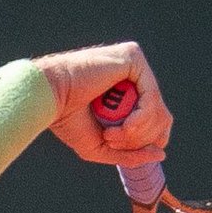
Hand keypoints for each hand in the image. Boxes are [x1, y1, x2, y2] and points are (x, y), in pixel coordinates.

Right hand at [34, 41, 172, 167]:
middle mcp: (134, 76)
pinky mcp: (133, 57)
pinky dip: (141, 117)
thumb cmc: (67, 121)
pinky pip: (152, 95)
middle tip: (111, 139)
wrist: (50, 99)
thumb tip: (161, 155)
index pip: (157, 120)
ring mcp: (134, 64)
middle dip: (140, 139)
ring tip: (112, 134)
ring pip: (159, 109)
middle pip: (161, 117)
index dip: (147, 141)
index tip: (120, 147)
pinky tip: (124, 125)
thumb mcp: (102, 146)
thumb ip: (131, 154)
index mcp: (127, 93)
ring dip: (137, 132)